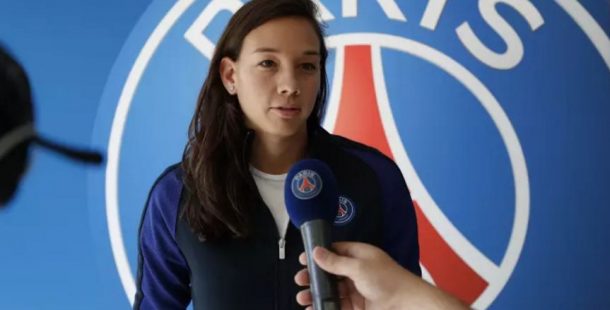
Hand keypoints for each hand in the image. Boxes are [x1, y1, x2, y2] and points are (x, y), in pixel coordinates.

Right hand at [294, 242, 467, 309]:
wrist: (405, 304)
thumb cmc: (386, 279)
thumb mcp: (358, 267)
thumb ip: (335, 262)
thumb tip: (316, 251)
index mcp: (359, 255)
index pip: (335, 251)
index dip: (319, 254)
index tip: (303, 259)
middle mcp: (356, 270)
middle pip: (330, 272)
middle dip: (314, 276)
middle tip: (299, 280)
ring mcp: (356, 289)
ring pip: (331, 289)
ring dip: (316, 293)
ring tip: (302, 297)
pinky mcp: (356, 305)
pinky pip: (337, 304)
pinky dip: (325, 306)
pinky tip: (313, 308)